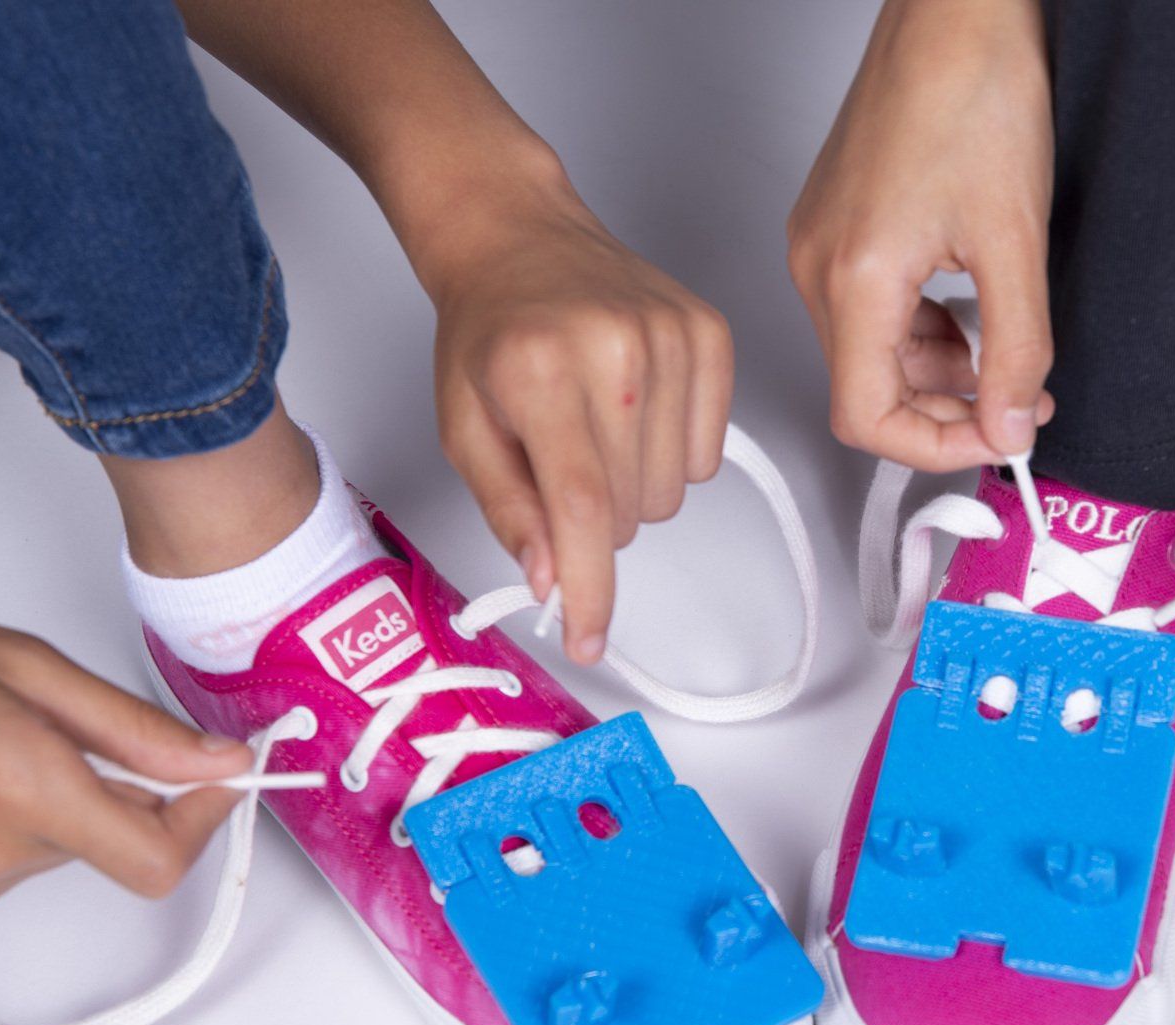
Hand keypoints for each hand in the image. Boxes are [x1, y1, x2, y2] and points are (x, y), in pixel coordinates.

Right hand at [0, 591, 255, 932]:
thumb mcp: (27, 666)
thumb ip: (137, 730)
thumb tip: (219, 762)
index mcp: (19, 784)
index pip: (155, 859)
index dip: (199, 821)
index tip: (213, 782)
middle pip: (104, 845)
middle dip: (100, 791)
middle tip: (39, 731)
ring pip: (50, 858)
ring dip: (40, 810)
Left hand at [406, 165, 730, 665]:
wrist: (518, 235)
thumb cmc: (488, 332)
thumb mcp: (463, 427)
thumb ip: (508, 509)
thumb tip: (550, 579)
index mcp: (539, 371)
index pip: (581, 508)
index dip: (589, 588)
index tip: (588, 639)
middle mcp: (614, 350)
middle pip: (629, 511)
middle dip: (592, 522)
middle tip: (559, 468)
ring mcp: (671, 338)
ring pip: (672, 493)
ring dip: (632, 489)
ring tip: (594, 431)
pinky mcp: (711, 334)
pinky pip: (707, 454)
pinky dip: (669, 454)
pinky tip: (632, 411)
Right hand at [787, 0, 1055, 468]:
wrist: (957, 9)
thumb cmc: (975, 90)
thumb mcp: (1016, 239)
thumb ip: (1017, 349)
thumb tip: (1010, 425)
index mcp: (853, 276)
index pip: (866, 417)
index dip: (935, 449)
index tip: (998, 438)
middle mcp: (818, 266)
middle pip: (866, 390)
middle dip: (947, 411)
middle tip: (1019, 402)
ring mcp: (819, 243)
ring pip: (870, 353)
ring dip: (937, 371)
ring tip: (1004, 352)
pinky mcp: (835, 224)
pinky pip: (868, 310)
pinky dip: (921, 329)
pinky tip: (970, 309)